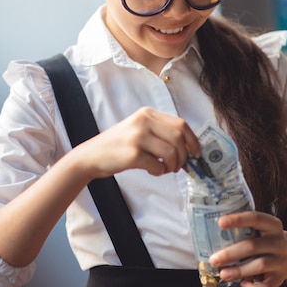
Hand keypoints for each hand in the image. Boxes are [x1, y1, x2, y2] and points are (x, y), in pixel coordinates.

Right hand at [74, 107, 200, 179]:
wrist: (91, 156)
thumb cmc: (119, 146)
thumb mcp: (139, 130)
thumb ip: (161, 134)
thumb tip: (190, 151)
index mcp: (147, 113)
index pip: (181, 124)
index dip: (193, 140)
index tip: (196, 153)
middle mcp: (143, 121)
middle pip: (179, 138)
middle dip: (184, 156)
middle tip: (179, 166)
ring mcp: (137, 137)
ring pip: (171, 152)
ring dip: (173, 166)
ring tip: (164, 169)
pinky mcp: (132, 154)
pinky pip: (158, 165)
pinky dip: (160, 172)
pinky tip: (152, 171)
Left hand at [208, 211, 286, 286]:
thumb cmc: (263, 240)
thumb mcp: (259, 229)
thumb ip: (241, 229)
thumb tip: (207, 230)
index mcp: (272, 225)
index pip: (256, 218)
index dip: (238, 219)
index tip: (220, 222)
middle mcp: (279, 242)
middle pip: (254, 245)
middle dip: (231, 253)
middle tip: (213, 259)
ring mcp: (280, 261)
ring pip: (260, 265)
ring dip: (238, 270)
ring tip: (222, 274)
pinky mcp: (279, 279)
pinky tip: (242, 285)